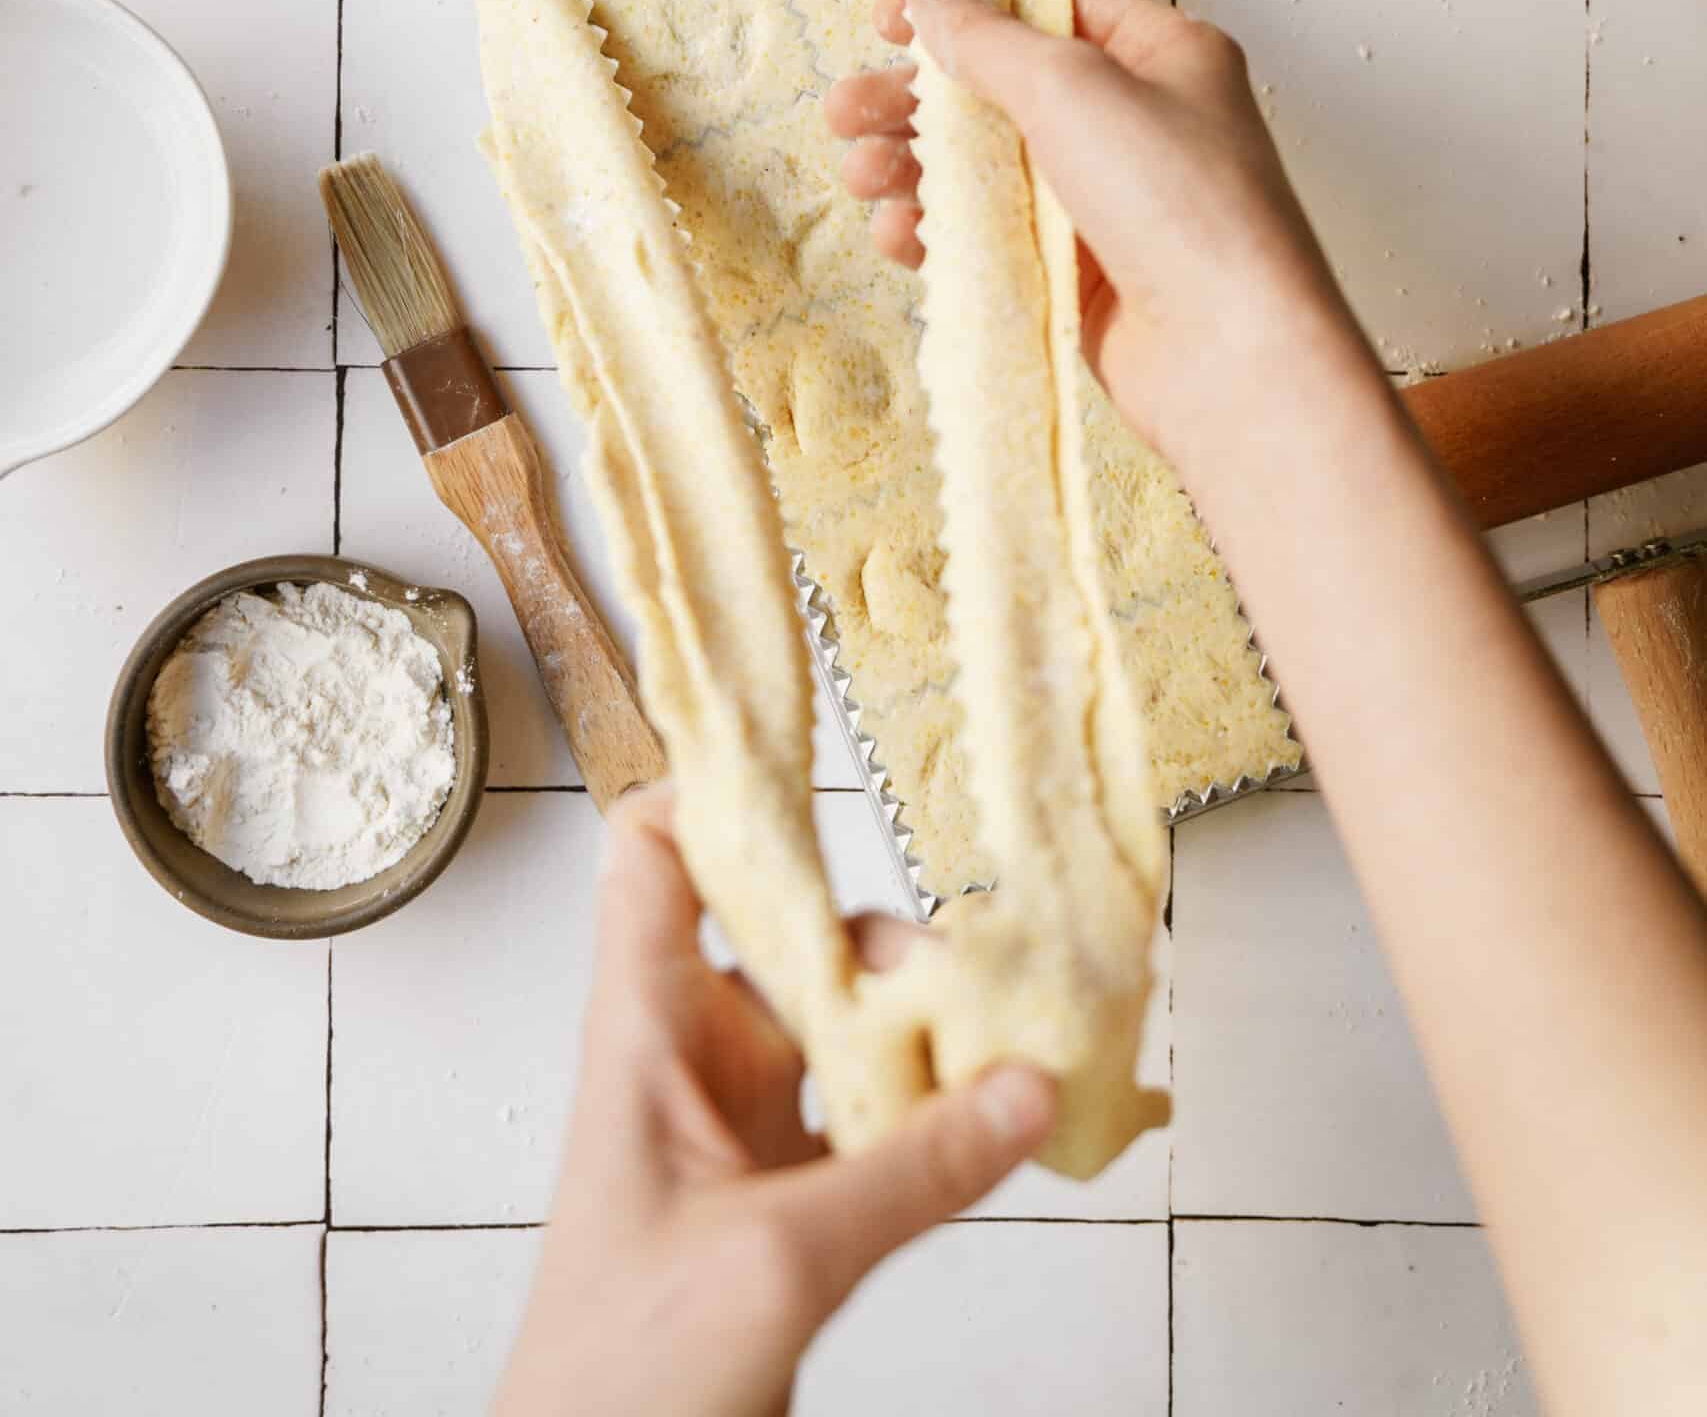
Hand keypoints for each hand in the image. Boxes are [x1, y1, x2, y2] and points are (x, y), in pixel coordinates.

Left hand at [499, 785, 1055, 1416]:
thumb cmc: (619, 1378)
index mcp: (643, 1034)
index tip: (813, 760)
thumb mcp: (777, 1260)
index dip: (716, 792)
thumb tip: (1025, 1089)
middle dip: (883, 937)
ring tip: (1009, 1037)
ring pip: (839, 1028)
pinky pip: (869, 1119)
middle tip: (979, 961)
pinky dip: (931, 1111)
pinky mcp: (782, 1198)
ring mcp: (737, 1130)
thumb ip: (913, 1172)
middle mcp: (689, 1061)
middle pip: (787, 936)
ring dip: (918, 1028)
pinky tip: (997, 1118)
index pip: (652, 856)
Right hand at [825, 0, 1375, 478]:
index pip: (1050, 3)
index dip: (965, 4)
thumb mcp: (1074, 87)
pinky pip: (995, 238)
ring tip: (859, 174)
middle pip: (1002, 89)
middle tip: (845, 109)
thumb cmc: (1181, 204)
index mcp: (1161, 55)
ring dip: (915, 166)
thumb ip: (989, 38)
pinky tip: (897, 234)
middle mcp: (1138, 123)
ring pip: (988, 167)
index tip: (887, 19)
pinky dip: (941, 232)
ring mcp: (1108, 203)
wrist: (1232, 359)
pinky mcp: (1082, 275)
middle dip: (917, 98)